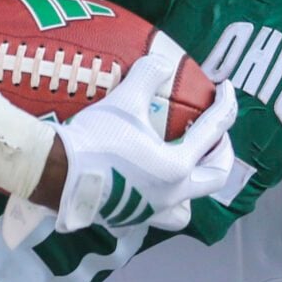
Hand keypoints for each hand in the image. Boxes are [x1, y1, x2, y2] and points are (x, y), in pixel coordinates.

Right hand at [50, 44, 238, 233]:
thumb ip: (148, 75)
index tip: (226, 89)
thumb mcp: (124, 101)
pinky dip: (157, 198)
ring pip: (185, 208)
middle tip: (218, 136)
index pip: (213, 132)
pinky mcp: (126, 218)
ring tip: (184, 170)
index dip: (225, 106)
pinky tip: (144, 181)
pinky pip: (153, 213)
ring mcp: (149, 211)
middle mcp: (170, 194)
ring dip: (191, 188)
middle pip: (213, 178)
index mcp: (177, 167)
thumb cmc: (95, 139)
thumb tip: (163, 62)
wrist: (55, 173)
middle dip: (222, 154)